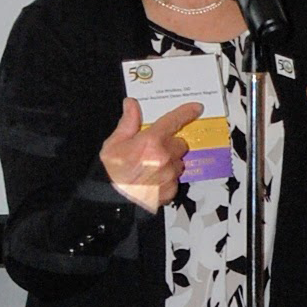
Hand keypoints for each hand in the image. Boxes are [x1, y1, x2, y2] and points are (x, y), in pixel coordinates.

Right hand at [99, 97, 202, 213]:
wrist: (111, 202)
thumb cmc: (110, 173)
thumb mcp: (114, 143)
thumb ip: (128, 123)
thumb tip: (132, 104)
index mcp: (151, 142)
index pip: (174, 121)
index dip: (187, 112)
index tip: (196, 108)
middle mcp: (164, 157)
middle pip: (180, 144)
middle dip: (170, 145)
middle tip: (154, 150)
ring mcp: (169, 175)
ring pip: (179, 162)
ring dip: (170, 162)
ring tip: (151, 168)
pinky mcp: (171, 190)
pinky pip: (176, 179)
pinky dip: (167, 179)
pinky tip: (152, 180)